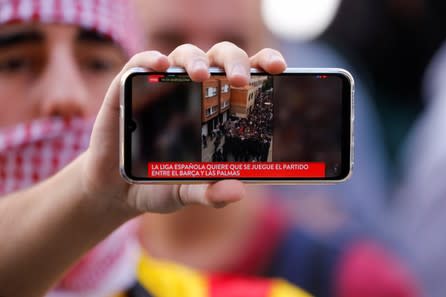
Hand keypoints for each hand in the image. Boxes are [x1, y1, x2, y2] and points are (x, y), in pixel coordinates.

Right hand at [82, 42, 286, 214]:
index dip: (262, 64)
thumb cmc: (159, 183)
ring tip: (200, 76)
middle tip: (239, 82)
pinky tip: (159, 66)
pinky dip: (149, 60)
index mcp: (215, 108)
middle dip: (233, 62)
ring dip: (195, 60)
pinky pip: (139, 64)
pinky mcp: (129, 89)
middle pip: (218, 58)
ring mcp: (160, 87)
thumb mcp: (186, 192)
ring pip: (183, 55)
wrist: (117, 188)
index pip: (244, 75)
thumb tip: (237, 191)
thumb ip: (210, 193)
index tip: (280, 69)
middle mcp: (192, 91)